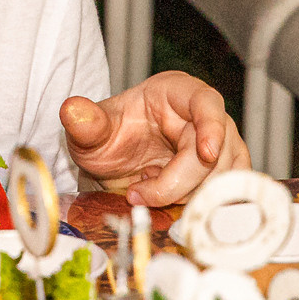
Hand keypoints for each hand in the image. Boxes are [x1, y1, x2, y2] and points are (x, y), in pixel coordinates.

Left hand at [61, 71, 250, 205]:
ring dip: (187, 196)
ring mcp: (220, 146)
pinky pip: (226, 195)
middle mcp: (204, 117)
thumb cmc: (110, 138)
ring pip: (224, 178)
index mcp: (176, 93)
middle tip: (139, 193)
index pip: (206, 103)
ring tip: (147, 193)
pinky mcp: (223, 174)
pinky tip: (170, 205)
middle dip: (180, 181)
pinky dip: (199, 206)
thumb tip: (72, 111)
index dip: (212, 127)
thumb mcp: (90, 133)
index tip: (206, 153)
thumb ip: (84, 124)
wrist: (114, 166)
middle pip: (217, 151)